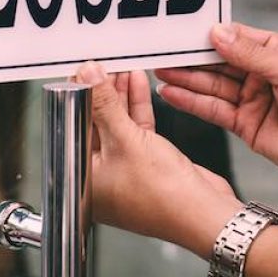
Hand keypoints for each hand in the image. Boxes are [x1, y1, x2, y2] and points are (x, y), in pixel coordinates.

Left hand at [74, 63, 241, 256]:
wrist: (205, 213)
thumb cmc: (164, 197)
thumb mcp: (127, 141)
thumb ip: (104, 105)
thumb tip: (88, 77)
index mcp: (83, 177)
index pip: (72, 125)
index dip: (78, 95)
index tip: (83, 70)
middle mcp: (101, 173)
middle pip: (94, 122)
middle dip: (100, 91)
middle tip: (103, 63)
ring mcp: (124, 167)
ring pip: (116, 122)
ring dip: (119, 94)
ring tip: (121, 66)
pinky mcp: (146, 161)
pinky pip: (135, 127)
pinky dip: (136, 105)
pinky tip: (137, 83)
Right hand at [155, 22, 277, 189]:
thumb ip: (250, 54)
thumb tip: (217, 33)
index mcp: (277, 51)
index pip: (235, 38)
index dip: (208, 36)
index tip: (180, 32)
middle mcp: (261, 74)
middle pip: (218, 62)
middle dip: (190, 59)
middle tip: (160, 53)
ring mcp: (252, 100)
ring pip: (212, 86)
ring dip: (186, 80)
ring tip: (159, 72)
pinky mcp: (246, 125)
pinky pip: (214, 110)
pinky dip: (192, 102)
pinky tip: (172, 94)